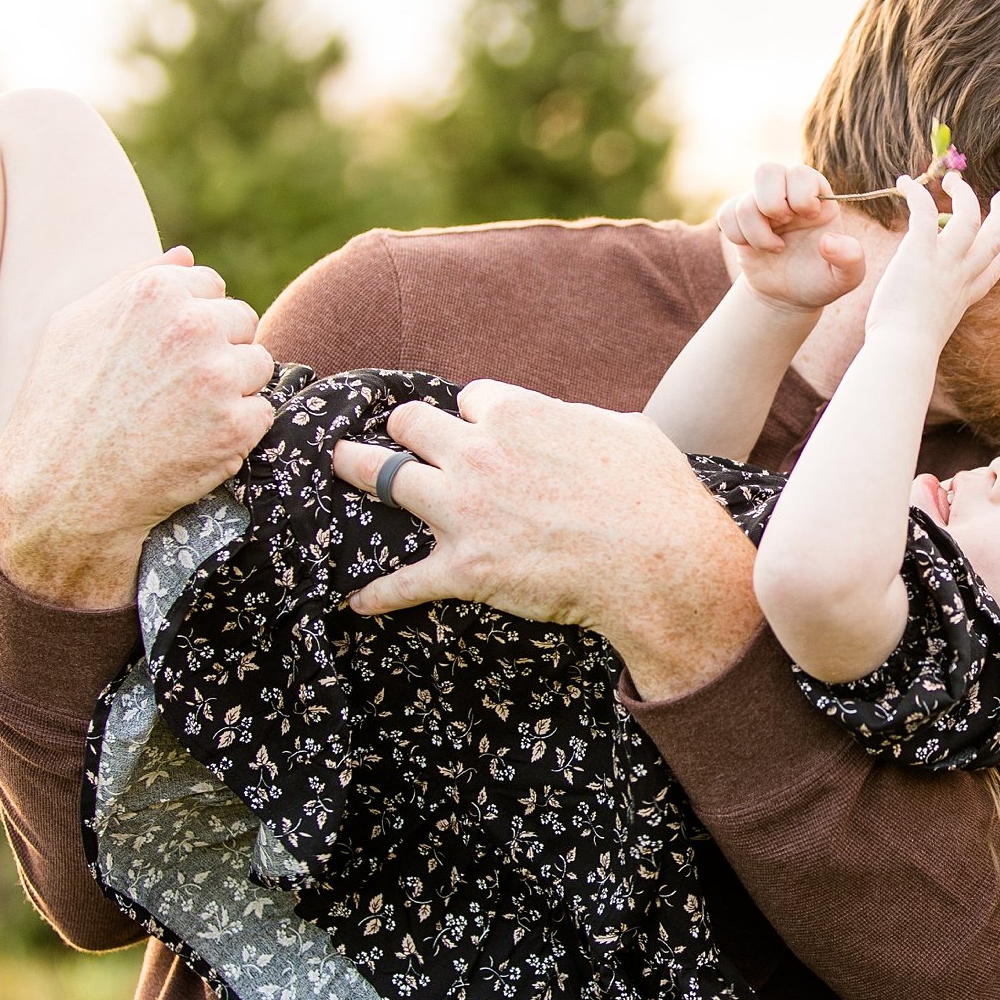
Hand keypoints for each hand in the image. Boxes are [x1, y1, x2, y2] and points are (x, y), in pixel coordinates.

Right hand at [0, 246, 273, 606]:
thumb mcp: (75, 325)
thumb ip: (135, 281)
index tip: (164, 355)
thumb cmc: (59, 406)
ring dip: (234, 389)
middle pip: (242, 322)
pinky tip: (193, 442)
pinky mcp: (237, 425)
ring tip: (182, 416)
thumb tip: (186, 256)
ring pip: (259, 366)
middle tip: (174, 390)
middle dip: (219, 350)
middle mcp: (193, 325)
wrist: (61, 491)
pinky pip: (261, 412)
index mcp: (156, 290)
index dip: (192, 321)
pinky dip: (237, 430)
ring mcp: (219, 376)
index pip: (212, 287)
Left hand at [328, 381, 760, 697]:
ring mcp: (463, 510)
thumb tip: (585, 425)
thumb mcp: (627, 430)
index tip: (479, 428)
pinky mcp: (463, 569)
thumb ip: (586, 420)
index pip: (470, 398)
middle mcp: (477, 453)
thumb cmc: (654, 494)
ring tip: (341, 465)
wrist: (658, 561)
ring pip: (386, 477)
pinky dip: (378, 593)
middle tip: (399, 436)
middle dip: (406, 429)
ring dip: (360, 470)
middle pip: (413, 423)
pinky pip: (402, 581)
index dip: (475, 415)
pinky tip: (357, 601)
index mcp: (516, 414)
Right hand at [713, 162, 864, 314]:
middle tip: (784, 223)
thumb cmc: (821, 280)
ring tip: (775, 249)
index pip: (800, 173)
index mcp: (816, 197)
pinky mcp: (739, 219)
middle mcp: (786, 195)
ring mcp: (761, 206)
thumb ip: (851, 258)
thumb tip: (828, 241)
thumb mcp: (847, 276)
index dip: (801, 194)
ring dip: (756, 231)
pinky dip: (737, 235)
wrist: (789, 297)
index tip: (809, 217)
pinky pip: (726, 214)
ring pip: (744, 200)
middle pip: (766, 171)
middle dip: (771, 203)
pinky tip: (753, 248)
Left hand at [862, 170, 999, 348]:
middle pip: (996, 237)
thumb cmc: (905, 350)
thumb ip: (929, 315)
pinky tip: (904, 183)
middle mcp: (961, 276)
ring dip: (964, 194)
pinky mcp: (921, 252)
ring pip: (969, 216)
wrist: (903, 351)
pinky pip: (925, 212)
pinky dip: (916, 194)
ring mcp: (945, 262)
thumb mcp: (927, 331)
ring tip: (953, 180)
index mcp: (965, 296)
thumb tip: (913, 320)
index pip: (994, 268)